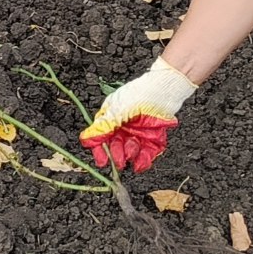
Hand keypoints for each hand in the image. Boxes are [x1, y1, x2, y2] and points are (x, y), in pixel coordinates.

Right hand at [80, 58, 196, 172]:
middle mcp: (123, 127)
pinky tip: (141, 163)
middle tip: (119, 161)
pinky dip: (143, 160)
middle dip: (116, 154)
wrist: (166, 90)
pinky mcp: (153, 137)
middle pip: (116, 146)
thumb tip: (86, 138)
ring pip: (131, 151)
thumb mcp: (118, 110)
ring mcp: (138, 132)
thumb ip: (103, 126)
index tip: (102, 161)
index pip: (101, 137)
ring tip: (132, 153)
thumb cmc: (140, 94)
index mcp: (111, 117)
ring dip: (130, 155)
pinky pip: (147, 153)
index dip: (100, 150)